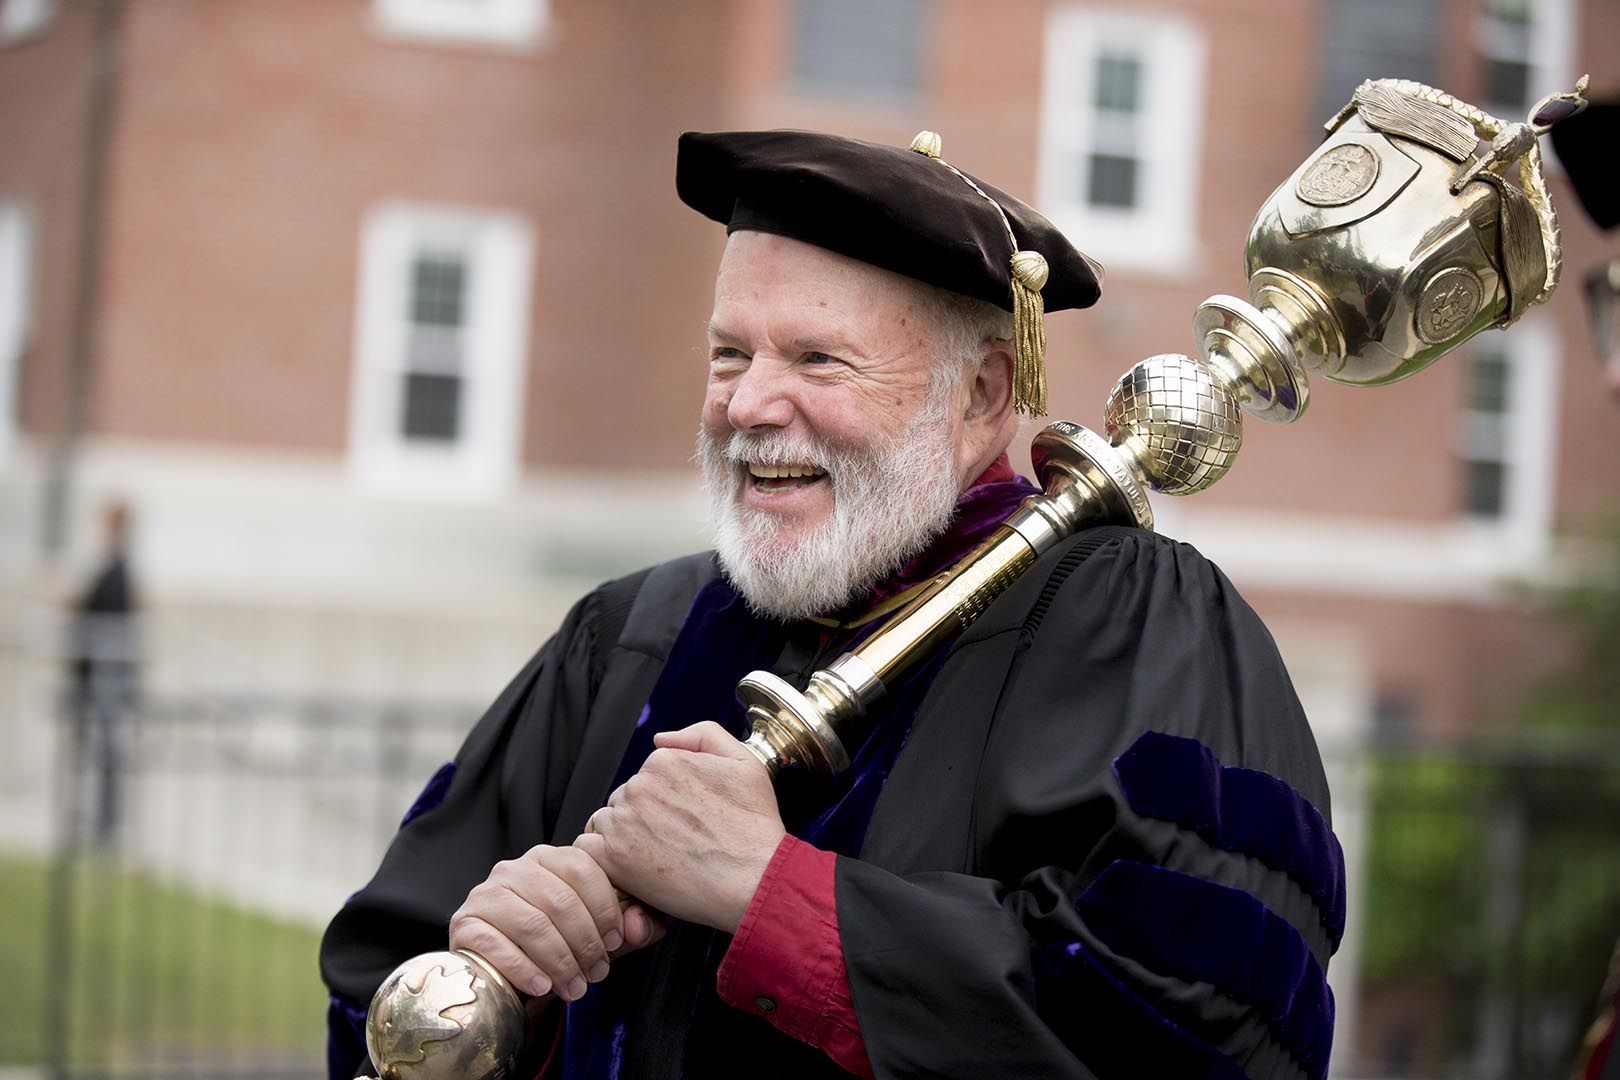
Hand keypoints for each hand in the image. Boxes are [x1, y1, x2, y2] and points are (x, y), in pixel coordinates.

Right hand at [448, 843, 665, 1002]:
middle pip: (560, 900)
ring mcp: (486, 894)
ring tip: (575, 988)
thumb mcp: (603, 934)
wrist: (506, 970)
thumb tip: (638, 925)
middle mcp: (515, 869)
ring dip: (560, 962)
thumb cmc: (560, 944)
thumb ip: (633, 925)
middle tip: (597, 974)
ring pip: (532, 924)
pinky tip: (542, 986)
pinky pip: (495, 944)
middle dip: (585, 944)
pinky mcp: (465, 923)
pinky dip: (523, 968)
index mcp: (551, 858)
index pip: (584, 868)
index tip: (616, 943)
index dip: (605, 908)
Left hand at [574, 721, 784, 933]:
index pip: (645, 778)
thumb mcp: (745, 763)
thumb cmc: (755, 827)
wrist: (757, 879)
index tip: (683, 824)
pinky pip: (587, 849)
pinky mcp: (614, 857)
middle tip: (674, 846)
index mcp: (665, 760)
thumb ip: (703, 736)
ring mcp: (624, 821)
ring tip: (658, 861)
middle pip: (624, 800)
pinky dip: (602, 861)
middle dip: (642, 820)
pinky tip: (630, 871)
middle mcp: (640, 785)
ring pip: (605, 823)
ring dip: (622, 841)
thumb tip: (659, 738)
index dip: (662, 804)